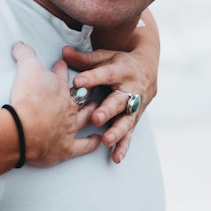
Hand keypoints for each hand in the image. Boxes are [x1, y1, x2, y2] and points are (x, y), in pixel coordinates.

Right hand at [9, 42, 101, 166]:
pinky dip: (92, 143)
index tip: (63, 64)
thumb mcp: (25, 69)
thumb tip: (19, 43)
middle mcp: (68, 106)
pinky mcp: (67, 148)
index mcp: (58, 88)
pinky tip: (98, 140)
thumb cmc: (28, 97)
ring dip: (92, 113)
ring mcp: (69, 127)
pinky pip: (85, 146)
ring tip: (97, 108)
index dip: (61, 68)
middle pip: (80, 96)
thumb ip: (23, 55)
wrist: (25, 128)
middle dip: (86, 91)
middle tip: (90, 87)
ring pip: (85, 118)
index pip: (61, 74)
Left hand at [62, 42, 156, 162]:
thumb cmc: (119, 63)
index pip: (105, 73)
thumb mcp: (105, 57)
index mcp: (121, 70)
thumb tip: (64, 52)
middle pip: (119, 101)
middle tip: (95, 117)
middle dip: (108, 110)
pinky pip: (130, 134)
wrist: (147, 69)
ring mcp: (134, 106)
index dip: (91, 78)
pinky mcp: (134, 119)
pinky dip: (123, 146)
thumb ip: (85, 59)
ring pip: (126, 120)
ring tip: (106, 140)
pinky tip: (115, 157)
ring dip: (116, 131)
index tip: (77, 82)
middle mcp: (130, 89)